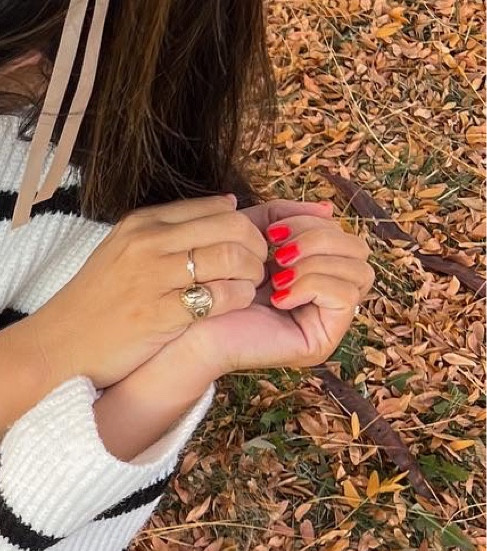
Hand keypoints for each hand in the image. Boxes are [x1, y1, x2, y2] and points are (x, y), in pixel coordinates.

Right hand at [33, 194, 268, 389]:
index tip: (249, 247)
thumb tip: (228, 205)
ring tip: (249, 287)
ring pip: (231, 257)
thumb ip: (169, 231)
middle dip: (257, 247)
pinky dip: (239, 299)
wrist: (57, 346)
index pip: (214, 207)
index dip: (244, 225)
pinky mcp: (159, 314)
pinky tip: (234, 306)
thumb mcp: (122, 253)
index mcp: (140, 224)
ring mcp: (152, 278)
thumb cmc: (94, 305)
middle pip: (230, 227)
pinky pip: (220, 296)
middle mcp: (147, 244)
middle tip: (260, 267)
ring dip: (252, 274)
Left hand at [164, 198, 374, 380]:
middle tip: (278, 253)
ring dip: (314, 264)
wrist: (190, 320)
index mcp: (315, 269)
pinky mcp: (322, 341)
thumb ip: (286, 215)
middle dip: (319, 241)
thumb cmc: (215, 278)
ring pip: (359, 272)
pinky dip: (313, 286)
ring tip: (275, 276)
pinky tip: (278, 296)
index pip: (343, 235)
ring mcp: (328, 320)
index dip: (312, 224)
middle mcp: (328, 295)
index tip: (273, 232)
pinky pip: (346, 298)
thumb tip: (328, 209)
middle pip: (359, 251)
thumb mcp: (251, 234)